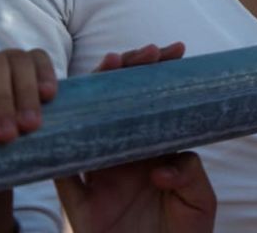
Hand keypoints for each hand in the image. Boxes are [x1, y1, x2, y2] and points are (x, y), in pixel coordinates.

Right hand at [54, 41, 214, 232]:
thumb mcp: (199, 202)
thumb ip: (189, 175)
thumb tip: (160, 168)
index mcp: (155, 152)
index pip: (153, 106)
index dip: (157, 78)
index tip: (169, 51)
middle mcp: (125, 158)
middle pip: (117, 107)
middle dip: (125, 75)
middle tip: (140, 53)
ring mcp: (101, 177)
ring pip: (89, 129)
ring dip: (92, 98)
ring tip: (106, 67)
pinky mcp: (80, 205)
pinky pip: (62, 175)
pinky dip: (57, 152)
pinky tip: (60, 124)